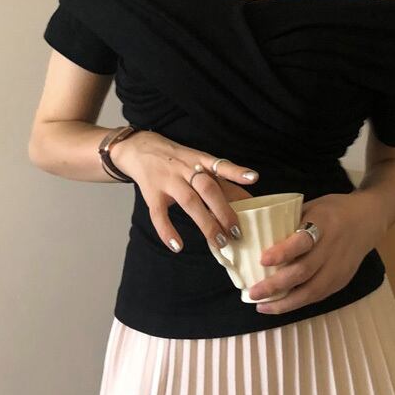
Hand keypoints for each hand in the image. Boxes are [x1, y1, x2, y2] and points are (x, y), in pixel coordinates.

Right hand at [110, 131, 258, 252]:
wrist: (140, 149)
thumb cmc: (176, 159)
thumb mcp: (197, 161)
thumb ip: (218, 179)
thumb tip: (248, 200)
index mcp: (199, 159)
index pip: (220, 165)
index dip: (236, 172)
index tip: (254, 178)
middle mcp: (185, 168)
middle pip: (207, 188)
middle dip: (224, 210)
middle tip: (237, 231)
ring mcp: (168, 181)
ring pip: (189, 201)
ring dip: (206, 222)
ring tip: (219, 242)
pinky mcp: (152, 194)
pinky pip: (159, 214)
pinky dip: (168, 231)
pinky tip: (178, 246)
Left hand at [246, 193, 385, 314]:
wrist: (369, 220)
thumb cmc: (334, 210)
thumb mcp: (313, 206)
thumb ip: (291, 222)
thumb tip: (259, 236)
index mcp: (324, 224)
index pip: (303, 241)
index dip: (283, 252)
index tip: (263, 259)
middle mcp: (333, 247)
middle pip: (304, 271)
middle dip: (276, 285)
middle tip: (253, 292)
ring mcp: (339, 267)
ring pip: (312, 291)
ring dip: (285, 302)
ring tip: (262, 306)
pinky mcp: (343, 280)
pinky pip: (318, 295)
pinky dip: (298, 303)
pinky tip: (281, 305)